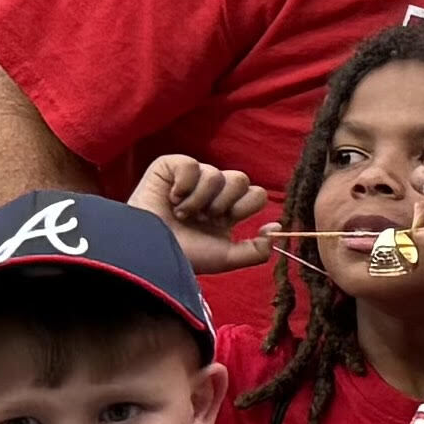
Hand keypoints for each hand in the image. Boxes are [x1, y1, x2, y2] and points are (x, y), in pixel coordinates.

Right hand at [128, 157, 269, 272]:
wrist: (146, 252)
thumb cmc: (181, 256)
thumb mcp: (224, 258)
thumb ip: (255, 250)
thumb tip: (277, 228)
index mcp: (227, 211)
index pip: (256, 194)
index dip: (244, 207)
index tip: (224, 222)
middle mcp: (212, 193)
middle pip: (241, 180)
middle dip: (223, 203)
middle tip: (202, 218)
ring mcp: (192, 178)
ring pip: (216, 174)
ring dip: (199, 200)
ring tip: (181, 214)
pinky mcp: (170, 167)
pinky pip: (191, 164)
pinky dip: (183, 185)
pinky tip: (171, 198)